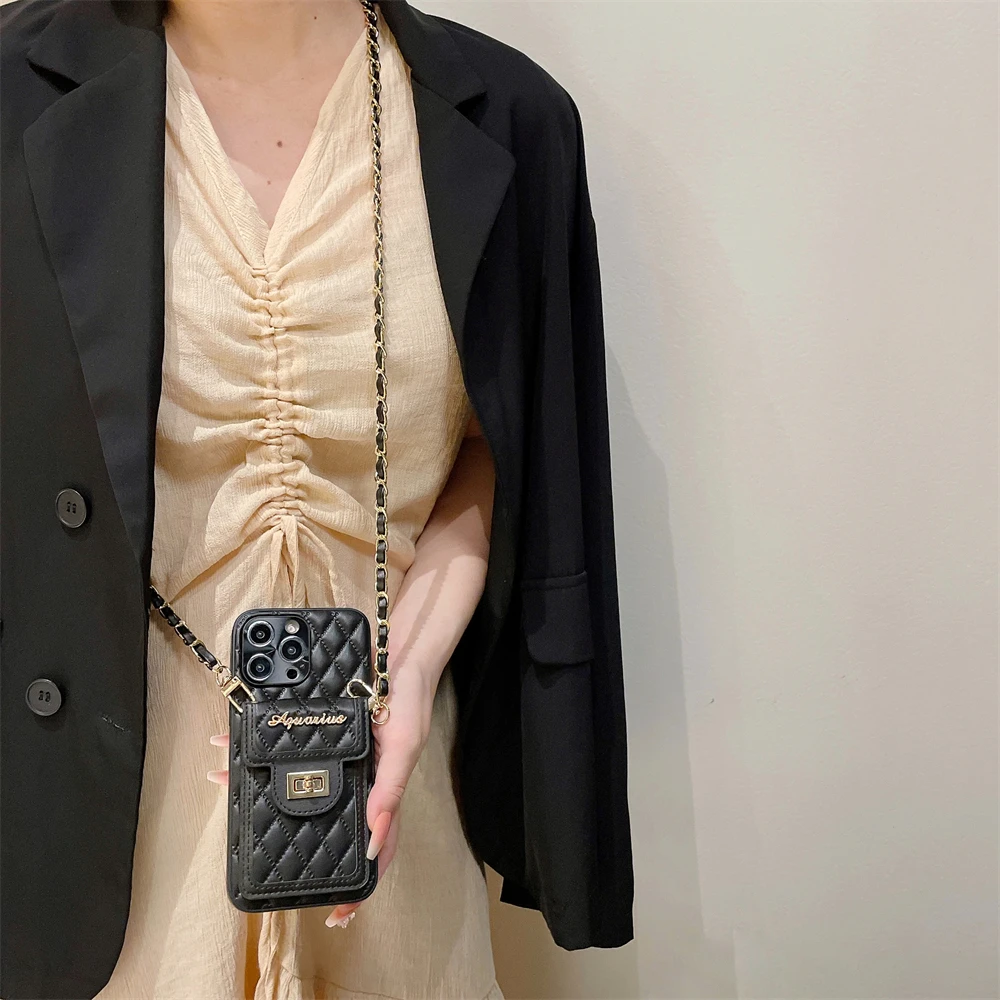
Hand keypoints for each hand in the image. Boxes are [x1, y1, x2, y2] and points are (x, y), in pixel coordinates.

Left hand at [207, 662, 435, 928]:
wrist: (399, 651)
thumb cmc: (410, 703)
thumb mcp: (404, 749)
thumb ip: (390, 791)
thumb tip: (372, 840)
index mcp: (381, 792)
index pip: (371, 849)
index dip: (357, 885)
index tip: (337, 915)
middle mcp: (357, 779)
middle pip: (323, 818)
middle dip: (289, 834)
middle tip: (256, 849)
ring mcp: (337, 758)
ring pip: (296, 781)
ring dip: (260, 784)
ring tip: (227, 783)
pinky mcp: (321, 733)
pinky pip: (286, 746)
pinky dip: (260, 746)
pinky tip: (232, 741)